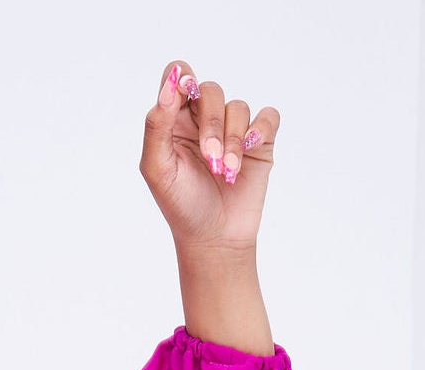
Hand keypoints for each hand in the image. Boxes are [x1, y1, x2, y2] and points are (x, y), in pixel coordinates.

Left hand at [141, 58, 279, 257]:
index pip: (178, 77)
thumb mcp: (158, 169)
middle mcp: (203, 120)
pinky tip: (249, 152)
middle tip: (209, 155)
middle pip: (210, 90)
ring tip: (225, 171)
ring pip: (238, 106)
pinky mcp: (259, 140)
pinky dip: (260, 130)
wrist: (214, 237)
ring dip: (232, 139)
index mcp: (174, 122)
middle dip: (211, 122)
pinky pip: (267, 115)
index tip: (186, 95)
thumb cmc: (181, 205)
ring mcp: (232, 128)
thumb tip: (170, 84)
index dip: (182, 78)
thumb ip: (156, 125)